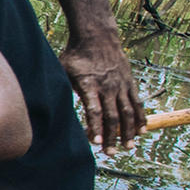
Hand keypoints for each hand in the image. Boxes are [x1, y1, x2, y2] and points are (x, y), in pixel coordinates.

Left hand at [61, 37, 145, 153]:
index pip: (94, 109)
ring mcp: (120, 85)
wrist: (97, 36)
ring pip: (128, 112)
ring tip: (128, 147)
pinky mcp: (129, 82)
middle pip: (112, 116)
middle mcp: (108, 86)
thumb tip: (47, 106)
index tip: (96, 142)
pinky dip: (141, 118)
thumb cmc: (75, 55)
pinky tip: (142, 132)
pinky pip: (137, 103)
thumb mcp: (62, 69)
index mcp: (89, 84)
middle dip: (112, 136)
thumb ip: (60, 88)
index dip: (96, 126)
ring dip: (129, 131)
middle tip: (110, 153)